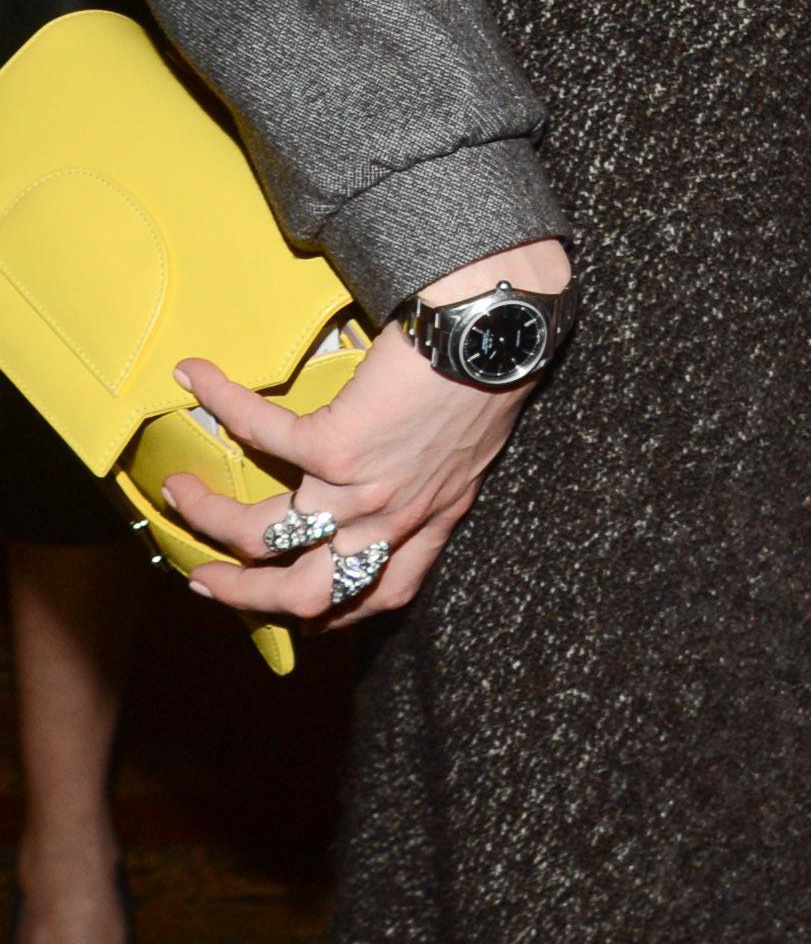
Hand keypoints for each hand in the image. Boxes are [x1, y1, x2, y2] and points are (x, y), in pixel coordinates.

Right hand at [158, 241, 567, 625]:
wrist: (497, 332)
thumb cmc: (491, 376)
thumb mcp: (472, 450)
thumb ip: (435, 477)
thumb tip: (399, 468)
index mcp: (430, 523)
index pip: (376, 595)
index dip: (328, 611)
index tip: (292, 607)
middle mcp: (394, 520)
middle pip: (303, 594)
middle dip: (244, 596)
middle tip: (205, 579)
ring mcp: (362, 490)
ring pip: (262, 535)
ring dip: (209, 518)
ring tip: (179, 494)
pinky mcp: (338, 444)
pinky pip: (261, 435)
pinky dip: (223, 405)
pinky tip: (198, 383)